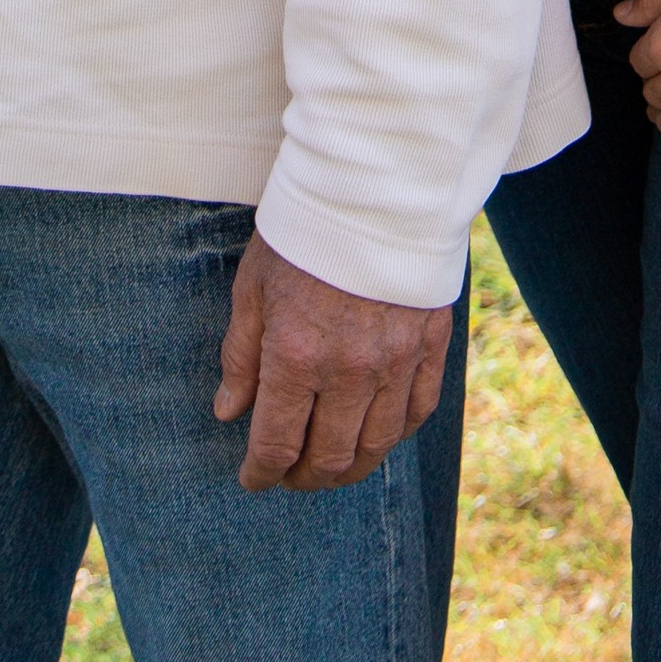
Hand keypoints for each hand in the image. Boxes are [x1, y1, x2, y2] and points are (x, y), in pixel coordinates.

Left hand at [216, 231, 455, 490]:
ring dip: (349, 468)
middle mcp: (349, 370)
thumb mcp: (253, 286)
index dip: (260, 473)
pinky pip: (418, 412)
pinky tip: (376, 433)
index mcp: (296, 357)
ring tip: (330, 464)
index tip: (252, 478)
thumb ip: (241, 355)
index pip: (276, 446)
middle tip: (289, 474)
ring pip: (375, 446)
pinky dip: (395, 435)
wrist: (375, 183)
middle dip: (302, 478)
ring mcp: (395, 361)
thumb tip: (229, 412)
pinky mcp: (430, 344)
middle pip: (328, 458)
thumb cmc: (304, 231)